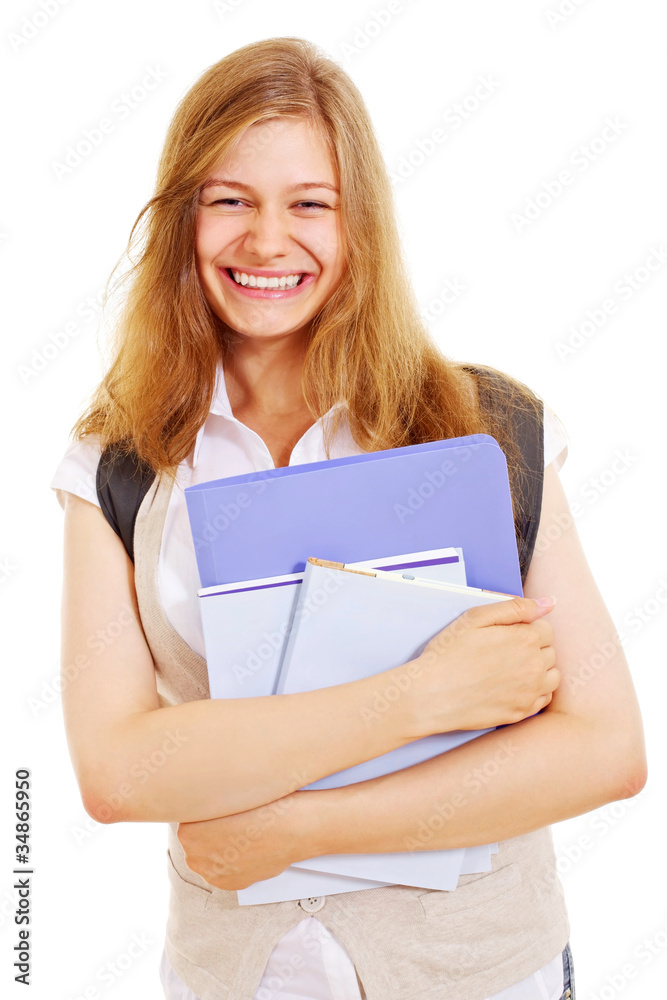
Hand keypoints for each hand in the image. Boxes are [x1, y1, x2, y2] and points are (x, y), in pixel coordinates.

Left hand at [176, 790, 316, 890]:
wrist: (291, 826)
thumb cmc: (263, 805)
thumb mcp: (227, 794)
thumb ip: (207, 804)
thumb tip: (200, 805)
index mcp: (187, 830)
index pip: (185, 821)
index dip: (202, 814)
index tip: (215, 809)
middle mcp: (194, 855)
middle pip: (194, 842)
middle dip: (208, 834)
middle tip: (230, 821)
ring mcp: (212, 872)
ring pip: (209, 858)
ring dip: (220, 849)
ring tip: (242, 834)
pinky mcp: (229, 884)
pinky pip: (223, 871)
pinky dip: (233, 862)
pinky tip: (247, 848)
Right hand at [395, 596, 559, 736]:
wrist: (431, 694)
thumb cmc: (448, 654)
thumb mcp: (475, 618)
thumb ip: (515, 607)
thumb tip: (549, 603)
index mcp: (525, 639)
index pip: (546, 629)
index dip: (526, 629)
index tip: (507, 635)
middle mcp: (534, 666)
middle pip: (550, 652)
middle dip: (533, 648)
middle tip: (504, 652)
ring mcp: (530, 691)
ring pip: (552, 676)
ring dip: (539, 670)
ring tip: (512, 669)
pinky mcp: (522, 712)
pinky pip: (543, 699)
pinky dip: (534, 691)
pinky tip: (512, 686)